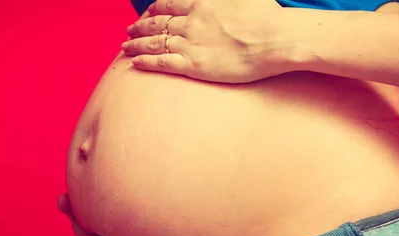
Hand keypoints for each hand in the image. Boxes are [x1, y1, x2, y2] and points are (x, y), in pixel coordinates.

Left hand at [122, 0, 295, 82]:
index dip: (154, 9)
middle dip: (139, 26)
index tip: (147, 12)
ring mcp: (189, 44)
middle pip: (156, 22)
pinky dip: (145, 61)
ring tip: (125, 47)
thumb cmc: (265, 15)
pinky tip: (134, 62)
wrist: (274, 38)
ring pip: (153, 42)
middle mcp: (189, 21)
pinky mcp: (192, 66)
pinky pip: (161, 63)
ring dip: (136, 44)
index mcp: (200, 2)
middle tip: (129, 29)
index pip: (168, 4)